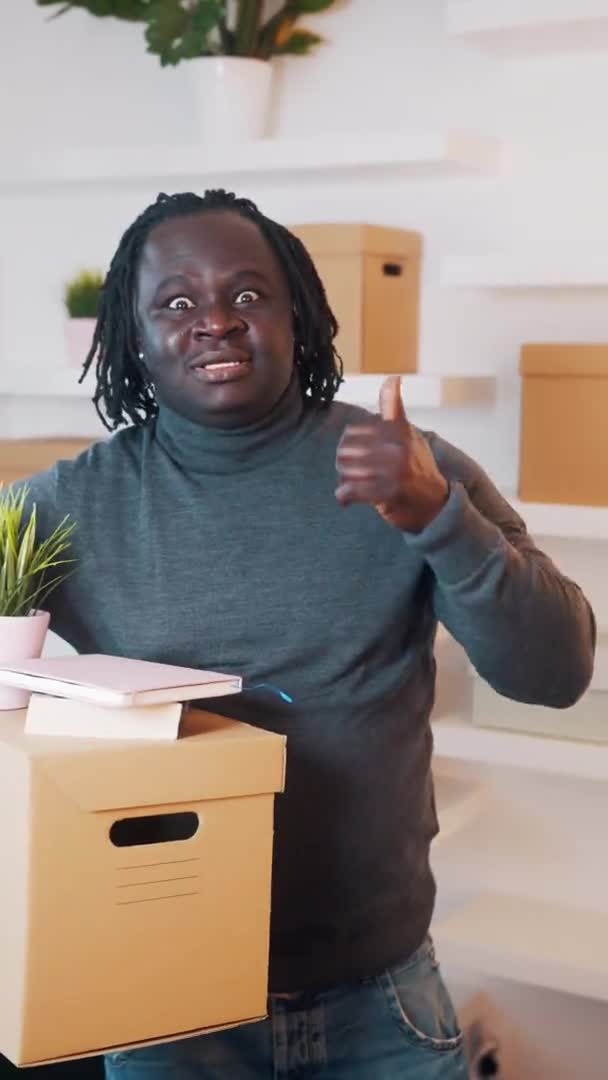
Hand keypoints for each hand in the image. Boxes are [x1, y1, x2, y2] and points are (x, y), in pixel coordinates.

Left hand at [335, 376, 448, 531]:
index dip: (348, 441)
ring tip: (349, 483)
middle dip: (343, 462)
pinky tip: (345, 498)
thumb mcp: (410, 433)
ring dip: (343, 479)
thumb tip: (392, 378)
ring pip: (347, 470)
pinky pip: (353, 490)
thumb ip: (395, 409)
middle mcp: (397, 448)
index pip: (354, 431)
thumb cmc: (420, 467)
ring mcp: (394, 471)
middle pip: (346, 451)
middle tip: (350, 470)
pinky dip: (344, 495)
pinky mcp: (388, 493)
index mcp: (399, 431)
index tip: (355, 448)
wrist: (436, 504)